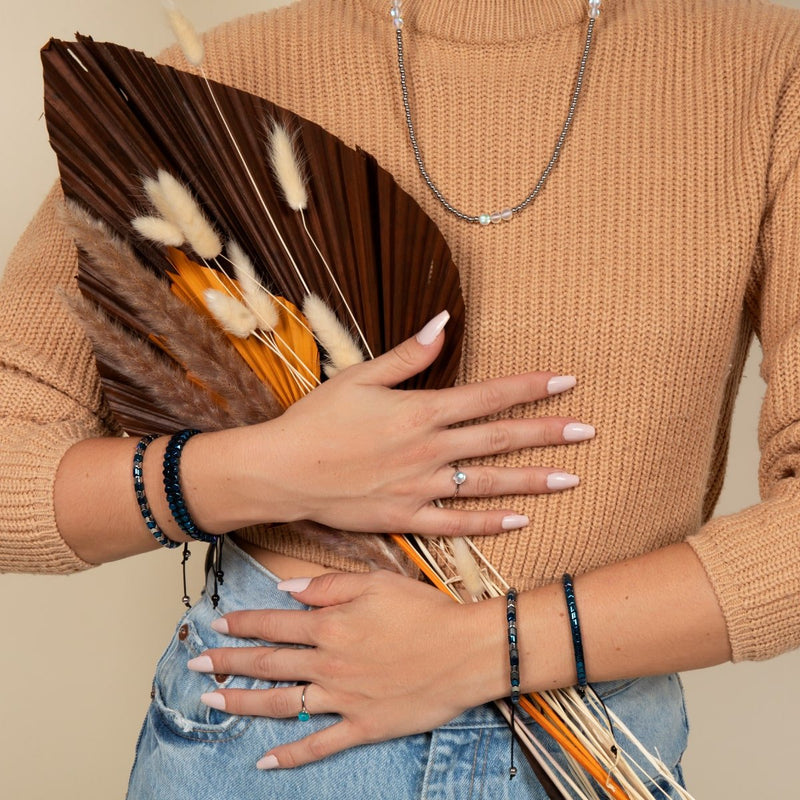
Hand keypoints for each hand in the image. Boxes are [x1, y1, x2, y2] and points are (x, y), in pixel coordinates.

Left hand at [189, 570, 506, 768]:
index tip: (218, 625)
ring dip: (243, 703)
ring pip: (281, 703)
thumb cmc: (425, 612)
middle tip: (195, 665)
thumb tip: (287, 589)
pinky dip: (290, 755)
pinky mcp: (362, 725)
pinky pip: (319, 745)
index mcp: (330, 625)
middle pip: (267, 663)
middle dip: (228, 663)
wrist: (465, 651)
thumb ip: (328, 586)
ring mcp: (342, 698)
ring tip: (212, 702)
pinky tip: (265, 761)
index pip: (274, 625)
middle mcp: (328, 663)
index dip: (243, 624)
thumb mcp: (377, 583)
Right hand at [236, 311, 593, 536]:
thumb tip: (443, 325)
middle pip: (500, 439)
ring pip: (488, 483)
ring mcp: (420, 487)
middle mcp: (428, 450)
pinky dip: (489, 523)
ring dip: (532, 480)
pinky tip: (520, 520)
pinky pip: (456, 524)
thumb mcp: (358, 377)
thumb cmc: (316, 420)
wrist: (282, 472)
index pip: (488, 396)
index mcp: (419, 411)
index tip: (566, 381)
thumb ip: (407, 356)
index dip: (530, 388)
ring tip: (572, 478)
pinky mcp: (405, 517)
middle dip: (547, 433)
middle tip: (587, 431)